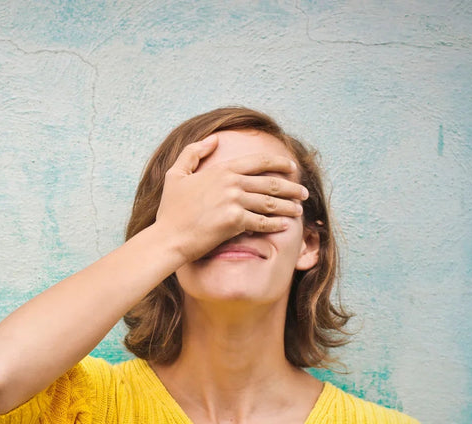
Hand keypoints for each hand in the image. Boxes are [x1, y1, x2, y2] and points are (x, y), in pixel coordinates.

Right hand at [154, 134, 308, 261]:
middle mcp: (231, 183)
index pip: (259, 161)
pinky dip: (276, 224)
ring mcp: (234, 202)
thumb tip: (213, 139)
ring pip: (270, 202)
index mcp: (222, 169)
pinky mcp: (235, 222)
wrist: (168, 237)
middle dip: (291, 187)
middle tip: (303, 192)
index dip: (279, 163)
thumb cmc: (171, 210)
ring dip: (288, 206)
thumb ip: (193, 152)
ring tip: (298, 209)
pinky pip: (262, 222)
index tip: (292, 168)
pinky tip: (285, 225)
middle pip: (270, 183)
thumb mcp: (176, 174)